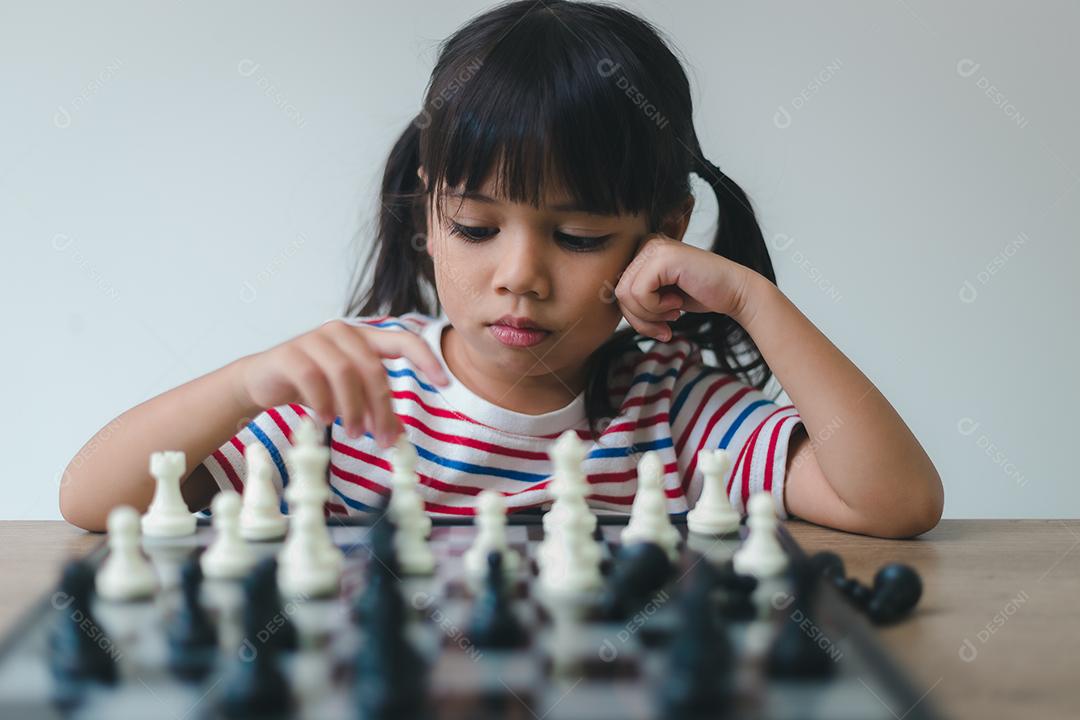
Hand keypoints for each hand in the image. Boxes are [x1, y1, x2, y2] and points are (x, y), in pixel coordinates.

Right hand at [234, 320, 449, 446]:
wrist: (260, 381)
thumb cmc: (310, 386)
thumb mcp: (347, 396)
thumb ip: (372, 408)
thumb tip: (398, 437)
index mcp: (362, 339)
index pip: (403, 341)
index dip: (426, 360)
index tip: (444, 383)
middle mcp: (342, 333)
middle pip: (373, 369)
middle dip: (382, 407)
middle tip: (384, 439)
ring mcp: (314, 340)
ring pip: (345, 373)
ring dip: (353, 409)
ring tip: (353, 433)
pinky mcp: (290, 354)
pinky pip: (313, 379)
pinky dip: (323, 403)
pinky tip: (324, 421)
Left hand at [613, 234, 754, 340]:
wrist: (734, 292)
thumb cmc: (698, 295)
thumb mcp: (658, 297)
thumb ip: (633, 296)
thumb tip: (603, 299)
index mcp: (642, 251)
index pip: (617, 290)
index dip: (633, 315)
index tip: (657, 325)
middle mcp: (645, 243)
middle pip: (618, 293)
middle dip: (640, 319)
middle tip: (664, 326)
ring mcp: (653, 246)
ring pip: (626, 295)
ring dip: (649, 315)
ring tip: (672, 313)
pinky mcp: (662, 255)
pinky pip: (639, 293)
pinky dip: (657, 309)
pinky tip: (677, 303)